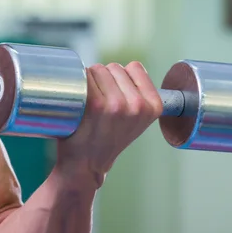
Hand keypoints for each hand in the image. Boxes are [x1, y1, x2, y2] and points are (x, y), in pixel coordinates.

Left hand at [56, 61, 163, 186]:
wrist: (85, 165)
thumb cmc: (106, 139)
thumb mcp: (136, 121)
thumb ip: (139, 96)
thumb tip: (129, 68)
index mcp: (153, 106)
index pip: (135, 67)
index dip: (121, 77)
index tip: (114, 93)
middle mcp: (138, 105)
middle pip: (115, 67)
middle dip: (104, 79)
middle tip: (98, 103)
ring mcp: (117, 104)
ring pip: (99, 69)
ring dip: (89, 80)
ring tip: (88, 103)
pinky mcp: (95, 104)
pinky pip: (85, 77)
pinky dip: (77, 84)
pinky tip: (77, 100)